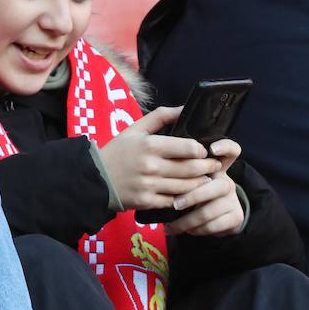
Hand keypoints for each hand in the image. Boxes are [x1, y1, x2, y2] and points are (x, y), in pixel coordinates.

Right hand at [98, 106, 221, 210]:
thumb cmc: (118, 151)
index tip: (204, 150)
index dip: (202, 150)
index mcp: (150, 145)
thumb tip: (185, 108)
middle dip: (208, 167)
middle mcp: (151, 166)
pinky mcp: (147, 201)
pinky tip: (187, 192)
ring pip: (188, 187)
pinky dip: (184, 197)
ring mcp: (149, 185)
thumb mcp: (135, 129)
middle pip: (193, 169)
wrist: (95, 177)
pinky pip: (175, 201)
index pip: (190, 148)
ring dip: (200, 183)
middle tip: (213, 165)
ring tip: (204, 178)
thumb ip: (161, 116)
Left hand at [166, 138, 244, 236]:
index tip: (211, 148)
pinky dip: (197, 230)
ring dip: (188, 220)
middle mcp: (227, 181)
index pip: (231, 150)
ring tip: (170, 226)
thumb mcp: (184, 179)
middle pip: (218, 185)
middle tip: (174, 204)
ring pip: (211, 210)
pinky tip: (186, 230)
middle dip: (193, 197)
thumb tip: (156, 160)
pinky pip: (214, 225)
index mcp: (215, 167)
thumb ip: (178, 168)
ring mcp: (233, 199)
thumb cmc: (189, 192)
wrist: (213, 218)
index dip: (225, 147)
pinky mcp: (236, 216)